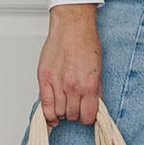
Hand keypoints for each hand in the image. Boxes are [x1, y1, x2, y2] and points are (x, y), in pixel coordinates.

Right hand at [38, 3, 102, 126]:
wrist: (72, 26)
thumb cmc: (86, 43)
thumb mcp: (99, 69)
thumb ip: (96, 91)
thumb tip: (95, 106)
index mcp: (89, 85)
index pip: (87, 116)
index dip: (87, 118)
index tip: (86, 115)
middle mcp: (72, 86)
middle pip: (72, 115)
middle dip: (75, 113)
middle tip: (75, 106)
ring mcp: (57, 83)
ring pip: (58, 112)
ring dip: (62, 112)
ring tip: (65, 105)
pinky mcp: (44, 78)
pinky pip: (44, 105)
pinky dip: (48, 115)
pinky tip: (52, 116)